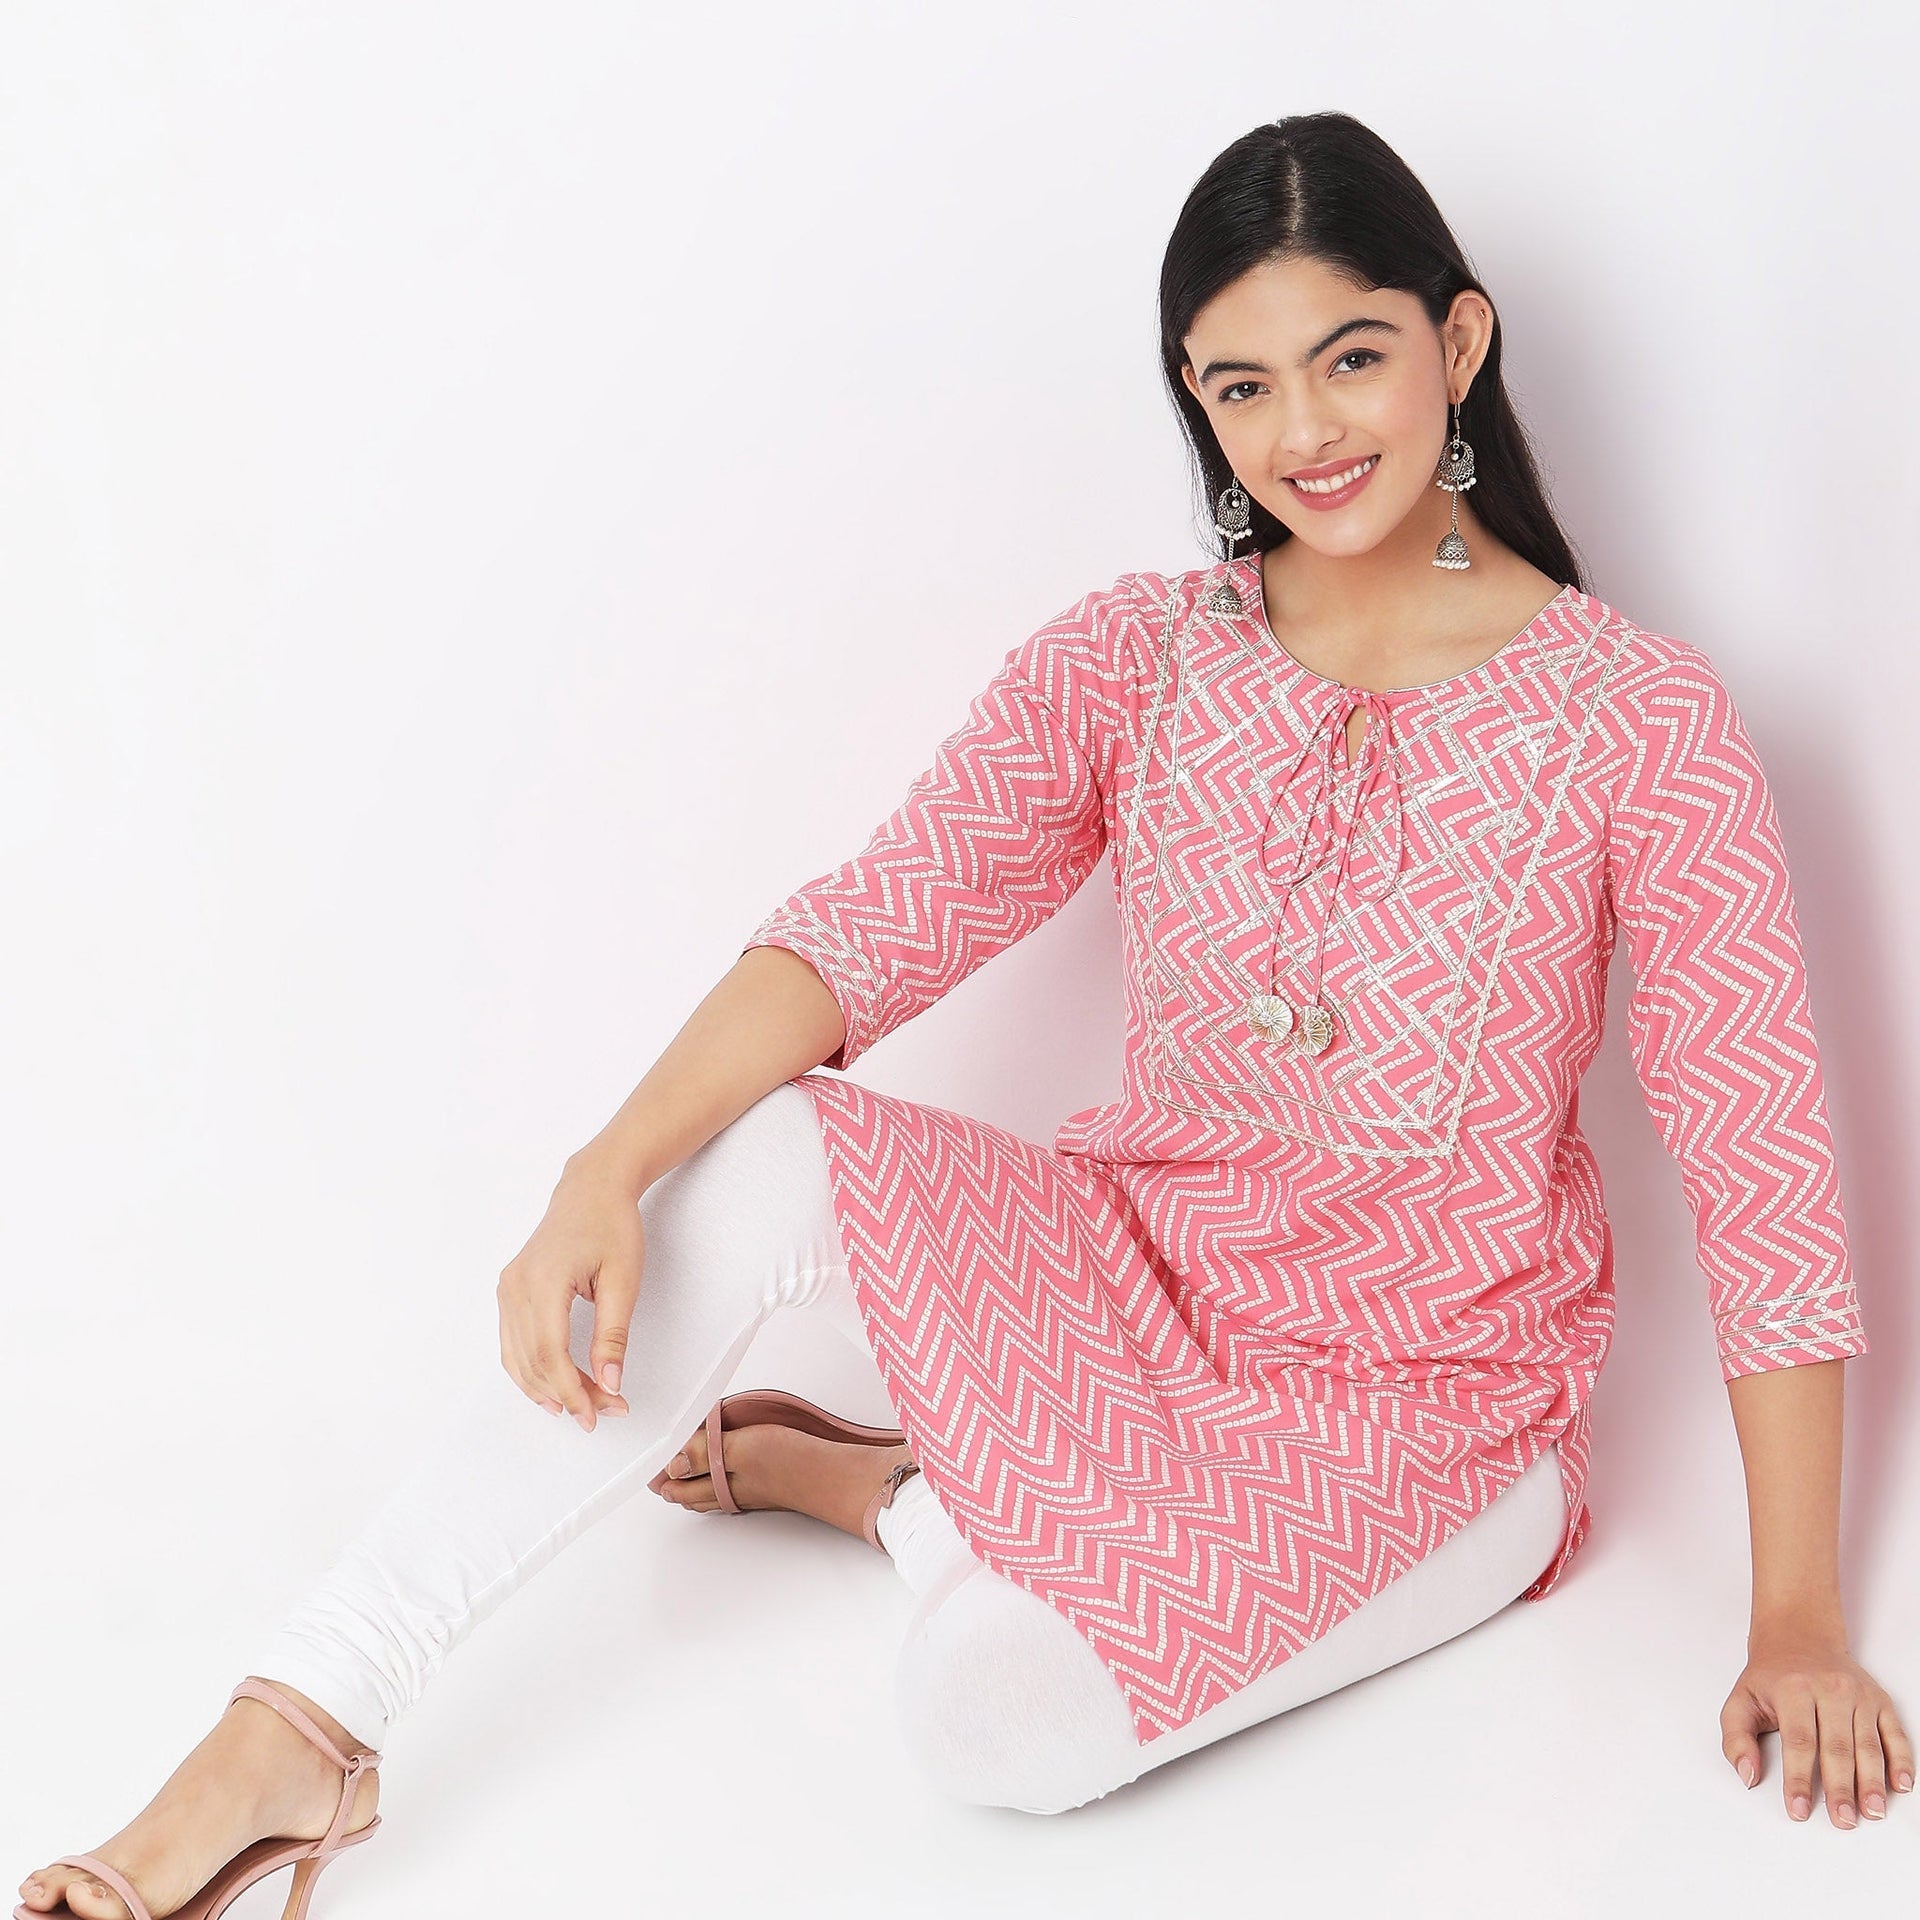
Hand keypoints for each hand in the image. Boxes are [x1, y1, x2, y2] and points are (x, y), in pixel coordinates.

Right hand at [495, 1153, 644, 1430]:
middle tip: (601, 1413)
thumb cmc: (612, 1226)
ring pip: (517, 1357)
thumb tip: (610, 1384)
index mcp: (544, 1281)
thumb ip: (614, 1335)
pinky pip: (512, 1342)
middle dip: (566, 1393)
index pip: (551, 1354)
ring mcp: (507, 1288)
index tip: (598, 1415)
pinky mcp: (509, 1289)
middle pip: (534, 1360)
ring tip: (579, 1407)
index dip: (572, 1391)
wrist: (592, 1189)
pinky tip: (551, 1386)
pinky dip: (530, 1369)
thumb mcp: (623, 1281)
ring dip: (546, 1387)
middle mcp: (516, 1286)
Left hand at [1722, 1624, 1913, 1825]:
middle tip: (1843, 1820)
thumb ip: (1736, 1739)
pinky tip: (1900, 1784)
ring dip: (1872, 1782)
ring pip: (1868, 1745)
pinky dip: (1901, 1761)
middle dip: (1841, 1788)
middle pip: (1837, 1747)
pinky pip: (1895, 1734)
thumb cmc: (1772, 1676)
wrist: (1799, 1637)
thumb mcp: (1741, 1700)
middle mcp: (1829, 1690)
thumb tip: (1747, 1774)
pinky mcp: (1880, 1701)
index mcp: (1793, 1690)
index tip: (1799, 1809)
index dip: (1798, 1779)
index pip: (1798, 1742)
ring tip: (1872, 1811)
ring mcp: (1858, 1695)